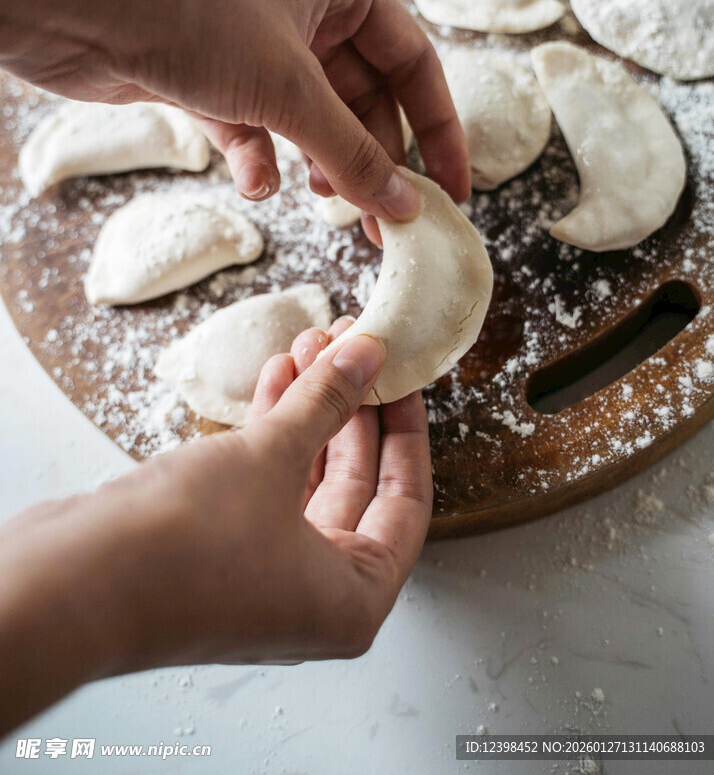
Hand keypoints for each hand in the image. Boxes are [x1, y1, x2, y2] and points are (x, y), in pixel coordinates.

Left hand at [0, 0, 470, 220]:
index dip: (438, 128)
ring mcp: (254, 42)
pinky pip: (253, 125)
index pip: (413, 62)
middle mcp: (302, 8)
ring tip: (325, 205)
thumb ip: (352, 152)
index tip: (452, 189)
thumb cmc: (191, 11)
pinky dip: (257, 158)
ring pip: (309, 117)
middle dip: (372, 159)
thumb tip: (403, 207)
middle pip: (363, 97)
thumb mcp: (289, 88)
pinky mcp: (209, 74)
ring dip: (319, 163)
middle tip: (383, 221)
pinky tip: (252, 182)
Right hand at [0, 321, 431, 731]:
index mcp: (352, 600)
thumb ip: (328, 401)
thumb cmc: (187, 546)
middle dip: (350, 407)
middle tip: (351, 349)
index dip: (406, 430)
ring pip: (304, 478)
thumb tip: (366, 354)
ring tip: (309, 345)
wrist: (74, 583)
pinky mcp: (220, 553)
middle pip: (354, 485)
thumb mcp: (273, 456)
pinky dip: (270, 432)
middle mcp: (313, 597)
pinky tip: (273, 377)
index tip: (402, 378)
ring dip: (306, 411)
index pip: (406, 503)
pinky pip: (263, 483)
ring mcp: (263, 577)